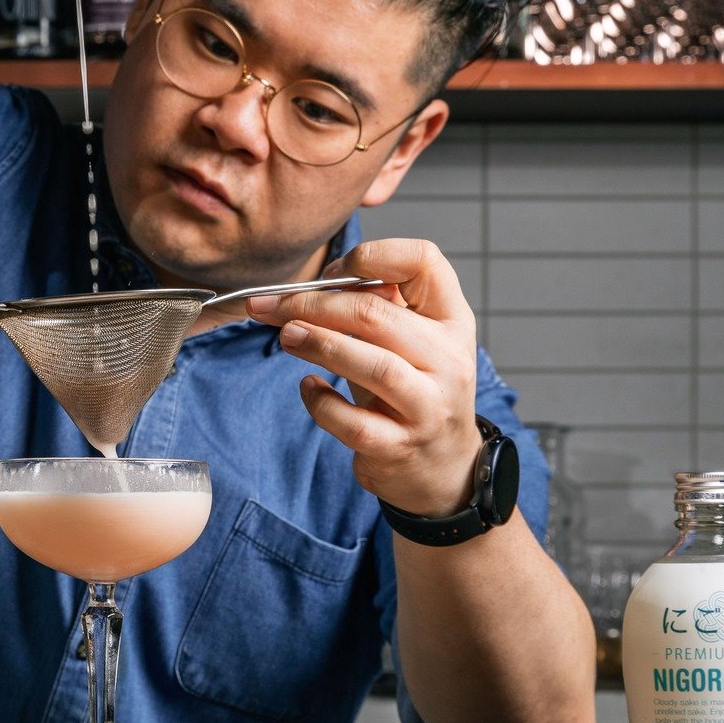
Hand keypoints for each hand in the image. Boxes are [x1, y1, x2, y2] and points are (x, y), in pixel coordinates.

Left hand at [248, 239, 482, 517]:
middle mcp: (449, 360)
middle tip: (272, 306)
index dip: (373, 255)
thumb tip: (310, 285)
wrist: (444, 467)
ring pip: (373, 364)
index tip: (330, 271)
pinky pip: (353, 421)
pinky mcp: (400, 446)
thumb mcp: (411, 342)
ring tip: (285, 336)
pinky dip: (321, 402)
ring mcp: (428, 406)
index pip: (425, 261)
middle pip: (377, 314)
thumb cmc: (413, 391)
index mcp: (451, 321)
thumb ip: (376, 309)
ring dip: (319, 344)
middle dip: (313, 304)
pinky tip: (308, 388)